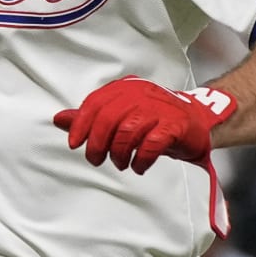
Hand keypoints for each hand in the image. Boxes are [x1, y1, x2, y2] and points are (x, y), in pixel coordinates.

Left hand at [54, 79, 237, 172]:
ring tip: (121, 164)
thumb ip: (92, 118)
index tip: (74, 143)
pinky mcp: (176, 125)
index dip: (81, 124)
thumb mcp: (120, 117)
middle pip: (109, 118)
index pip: (96, 103)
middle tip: (96, 160)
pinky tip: (139, 167)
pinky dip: (141, 159)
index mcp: (126, 89)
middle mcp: (142, 94)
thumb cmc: (154, 121)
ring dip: (119, 153)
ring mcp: (161, 108)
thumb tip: (58, 119)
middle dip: (97, 144)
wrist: (197, 124)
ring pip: (128, 131)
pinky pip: (152, 144)